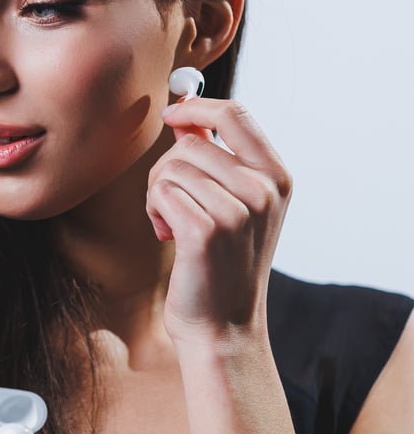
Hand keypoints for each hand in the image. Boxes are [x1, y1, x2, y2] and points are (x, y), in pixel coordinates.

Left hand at [146, 98, 291, 344]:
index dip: (198, 106)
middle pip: (192, 142)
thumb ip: (216, 155)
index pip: (236, 114)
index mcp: (277, 178)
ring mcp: (237, 212)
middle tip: (170, 202)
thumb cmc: (222, 263)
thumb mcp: (235, 203)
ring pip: (171, 167)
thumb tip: (183, 107)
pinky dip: (154, 212)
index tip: (172, 114)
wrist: (223, 327)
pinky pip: (161, 193)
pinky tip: (168, 236)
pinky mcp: (205, 232)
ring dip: (158, 194)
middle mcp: (263, 192)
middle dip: (167, 167)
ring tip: (173, 225)